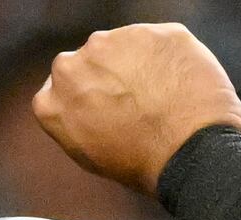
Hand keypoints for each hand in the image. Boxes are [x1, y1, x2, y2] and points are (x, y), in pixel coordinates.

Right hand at [36, 22, 240, 196]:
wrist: (190, 153)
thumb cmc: (143, 165)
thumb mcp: (91, 155)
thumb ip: (76, 119)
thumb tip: (86, 105)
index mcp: (51, 99)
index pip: (66, 87)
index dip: (91, 95)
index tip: (109, 107)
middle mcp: (72, 63)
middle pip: (92, 61)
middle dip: (111, 74)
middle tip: (139, 101)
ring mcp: (112, 41)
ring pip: (125, 46)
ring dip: (141, 62)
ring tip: (164, 95)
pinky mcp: (152, 31)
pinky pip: (162, 42)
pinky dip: (171, 58)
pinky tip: (184, 83)